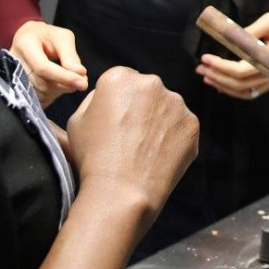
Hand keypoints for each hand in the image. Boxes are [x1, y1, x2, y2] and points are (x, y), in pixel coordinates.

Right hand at [10, 20, 87, 106]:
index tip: (83, 83)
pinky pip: (36, 99)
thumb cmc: (48, 37)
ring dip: (59, 91)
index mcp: (24, 44)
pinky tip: (57, 85)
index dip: (64, 77)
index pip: (43, 67)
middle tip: (81, 82)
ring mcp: (12, 76)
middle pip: (41, 83)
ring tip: (68, 80)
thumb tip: (81, 74)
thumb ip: (70, 56)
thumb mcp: (62, 38)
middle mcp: (13, 62)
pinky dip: (51, 95)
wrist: (30, 39)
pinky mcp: (16, 87)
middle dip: (64, 84)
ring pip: (39, 93)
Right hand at [66, 67, 198, 225]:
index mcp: (119, 77)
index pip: (123, 81)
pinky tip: (160, 155)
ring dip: (159, 121)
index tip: (117, 122)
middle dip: (142, 108)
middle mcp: (151, 82)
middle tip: (132, 137)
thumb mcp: (77, 120)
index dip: (119, 103)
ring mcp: (175, 102)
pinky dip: (174, 138)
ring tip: (146, 149)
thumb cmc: (93, 157)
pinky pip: (181, 126)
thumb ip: (94, 99)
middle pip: (147, 91)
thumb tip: (109, 96)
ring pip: (167, 107)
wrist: (121, 191)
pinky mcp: (191, 123)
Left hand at [197, 9, 268, 100]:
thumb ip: (249, 32)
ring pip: (244, 92)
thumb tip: (227, 40)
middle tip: (200, 67)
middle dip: (217, 76)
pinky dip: (234, 90)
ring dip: (223, 85)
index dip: (221, 67)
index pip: (242, 71)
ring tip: (206, 76)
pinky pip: (251, 91)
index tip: (205, 58)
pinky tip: (221, 84)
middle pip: (240, 84)